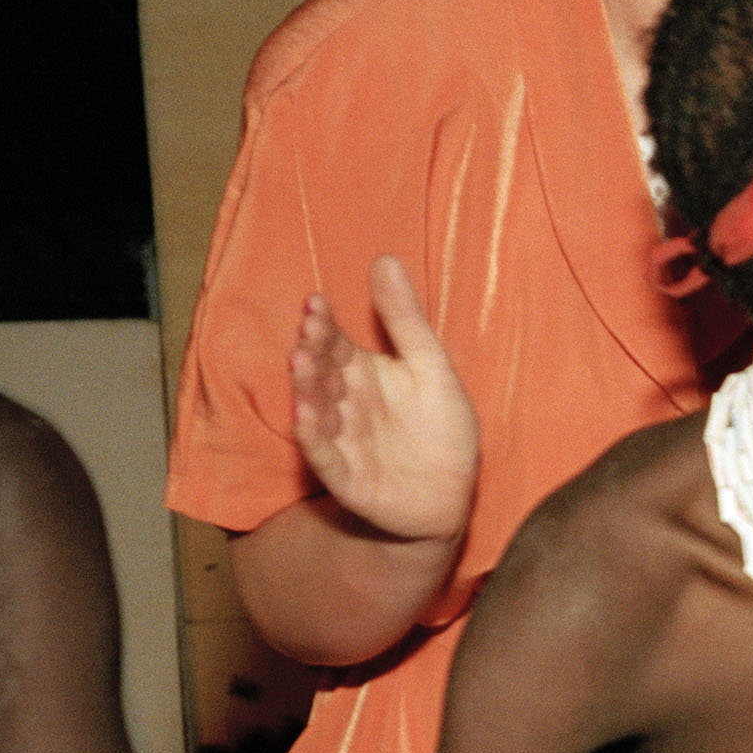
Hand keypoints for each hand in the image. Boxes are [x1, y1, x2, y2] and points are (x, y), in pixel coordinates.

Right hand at [291, 259, 480, 544]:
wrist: (451, 495)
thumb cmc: (439, 428)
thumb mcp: (429, 365)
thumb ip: (405, 318)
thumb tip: (385, 257)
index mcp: (360, 371)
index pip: (334, 342)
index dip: (323, 324)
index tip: (316, 304)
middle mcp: (343, 401)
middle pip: (321, 371)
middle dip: (313, 350)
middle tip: (308, 328)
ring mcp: (341, 438)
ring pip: (315, 408)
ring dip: (306, 387)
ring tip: (301, 361)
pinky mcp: (345, 476)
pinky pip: (324, 454)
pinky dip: (314, 436)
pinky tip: (306, 415)